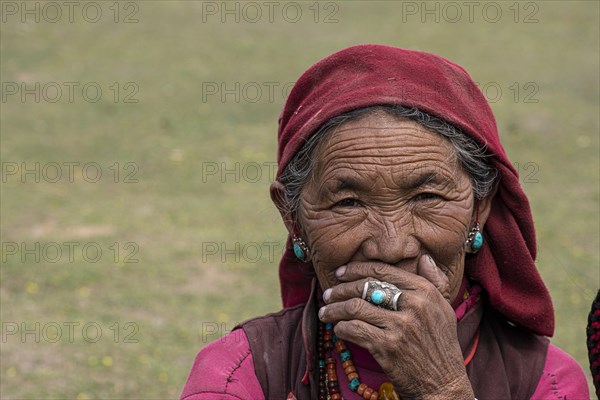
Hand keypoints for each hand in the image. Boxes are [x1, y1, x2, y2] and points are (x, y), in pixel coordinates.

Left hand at [318, 255, 473, 399]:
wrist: (444, 385)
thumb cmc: (441, 347)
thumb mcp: (445, 310)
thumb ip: (435, 282)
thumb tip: (423, 258)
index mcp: (426, 292)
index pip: (383, 271)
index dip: (356, 269)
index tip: (340, 272)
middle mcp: (414, 305)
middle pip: (366, 286)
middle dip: (341, 289)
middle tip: (328, 293)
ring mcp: (400, 326)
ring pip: (355, 307)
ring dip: (335, 309)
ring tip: (326, 312)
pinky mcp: (388, 346)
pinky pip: (354, 329)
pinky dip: (341, 328)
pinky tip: (338, 329)